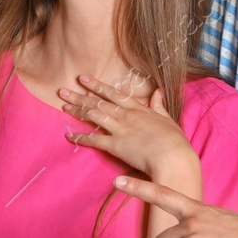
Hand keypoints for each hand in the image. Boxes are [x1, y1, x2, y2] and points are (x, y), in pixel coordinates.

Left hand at [60, 74, 197, 178]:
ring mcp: (120, 129)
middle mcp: (126, 115)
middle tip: (63, 91)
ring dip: (77, 110)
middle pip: (98, 103)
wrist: (173, 158)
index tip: (83, 79)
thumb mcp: (168, 119)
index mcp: (138, 109)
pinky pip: (94, 140)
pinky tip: (68, 135)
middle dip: (80, 96)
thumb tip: (158, 92)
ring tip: (63, 105)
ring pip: (94, 116)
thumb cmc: (174, 141)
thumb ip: (159, 106)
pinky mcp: (115, 145)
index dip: (97, 85)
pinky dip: (80, 137)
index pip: (113, 94)